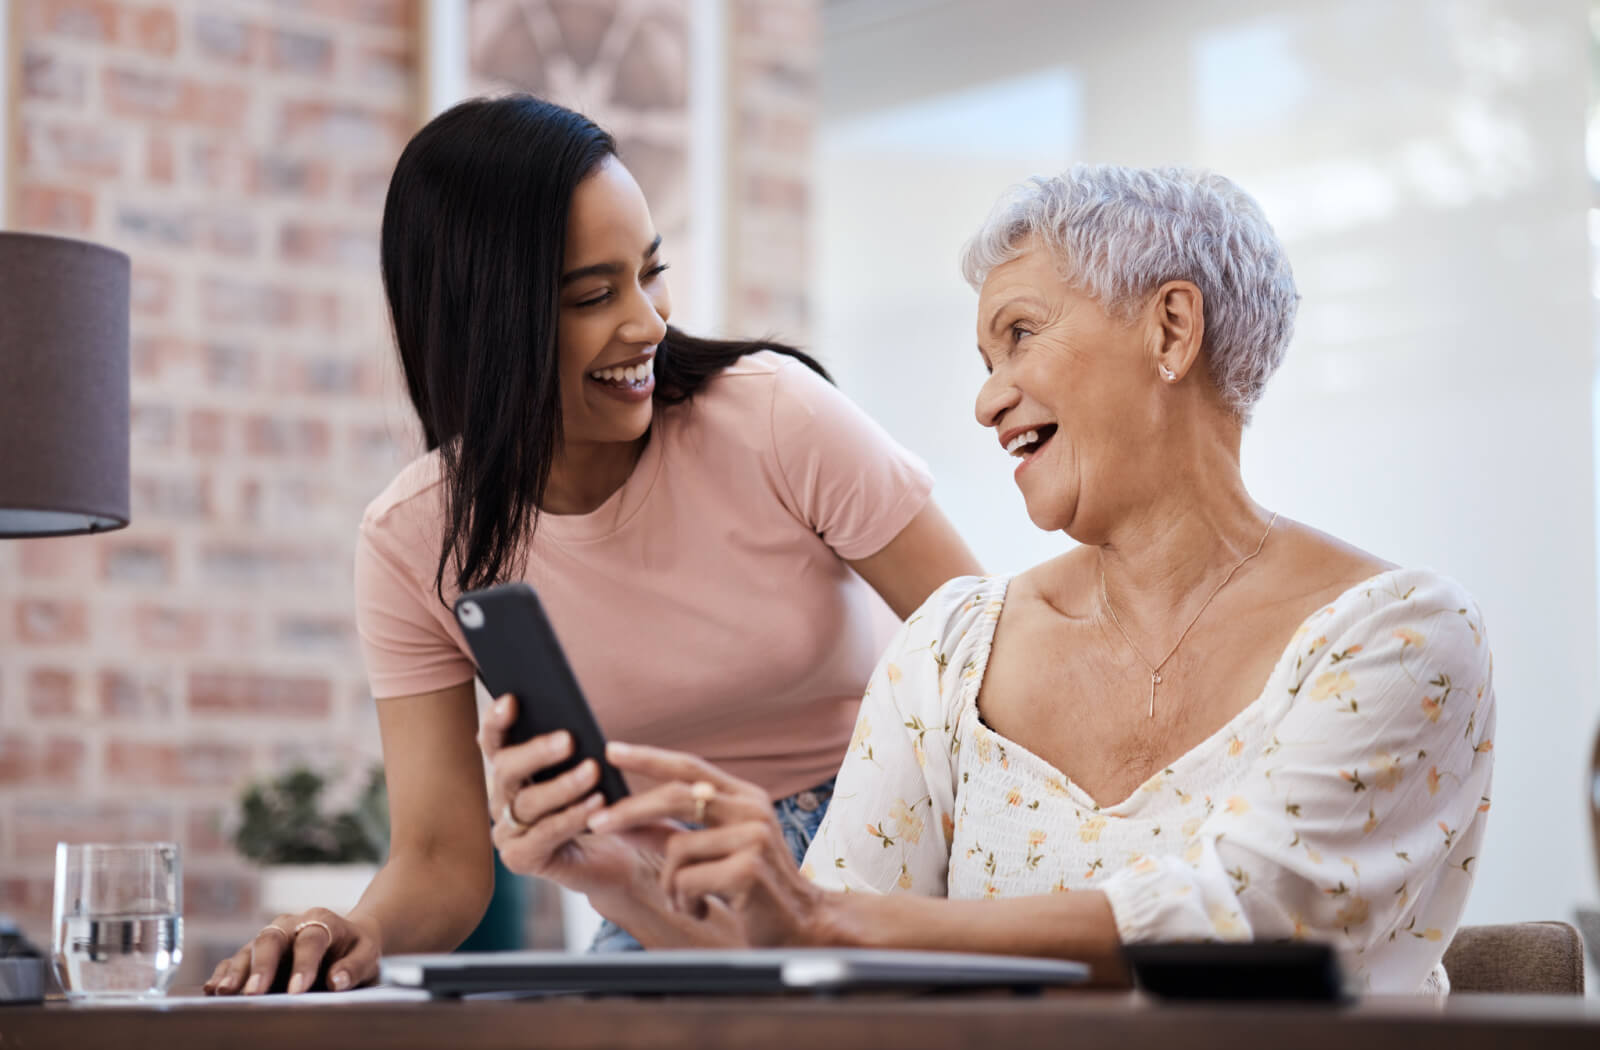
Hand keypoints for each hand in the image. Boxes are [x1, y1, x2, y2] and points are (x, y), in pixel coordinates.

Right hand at [202, 909, 379, 995]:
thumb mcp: (368, 954)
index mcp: (322, 920)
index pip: (311, 939)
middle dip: (261, 966)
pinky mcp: (256, 953)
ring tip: (225, 993)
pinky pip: (236, 960)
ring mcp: (271, 937)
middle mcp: (291, 924)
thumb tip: (337, 980)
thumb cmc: (356, 949)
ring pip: (250, 949)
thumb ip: (355, 966)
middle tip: (254, 993)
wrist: (346, 939)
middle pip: (272, 939)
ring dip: (237, 972)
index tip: (298, 991)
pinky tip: (213, 989)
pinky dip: (224, 973)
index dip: (304, 964)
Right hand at [479, 695, 674, 897]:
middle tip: (568, 739)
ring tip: (592, 771)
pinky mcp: (520, 859)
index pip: (494, 740)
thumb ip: (574, 748)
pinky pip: (544, 835)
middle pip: (507, 770)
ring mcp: (507, 831)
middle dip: (536, 752)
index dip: (497, 721)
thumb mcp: (590, 769)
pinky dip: (571, 817)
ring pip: (527, 803)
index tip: (511, 700)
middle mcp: (502, 798)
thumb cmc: (603, 803)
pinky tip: (596, 804)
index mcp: (511, 769)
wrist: (617, 855)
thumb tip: (573, 722)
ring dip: (562, 786)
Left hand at [588, 742, 826, 946]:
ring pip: (676, 848)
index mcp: (746, 797)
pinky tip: (701, 909)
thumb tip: (623, 818)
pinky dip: (682, 900)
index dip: (649, 756)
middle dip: (630, 810)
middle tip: (597, 823)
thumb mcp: (714, 852)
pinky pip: (685, 880)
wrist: (802, 925)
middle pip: (676, 795)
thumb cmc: (754, 889)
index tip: (611, 749)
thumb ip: (674, 833)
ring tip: (686, 900)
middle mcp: (753, 809)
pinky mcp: (747, 870)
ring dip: (669, 884)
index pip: (690, 765)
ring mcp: (753, 838)